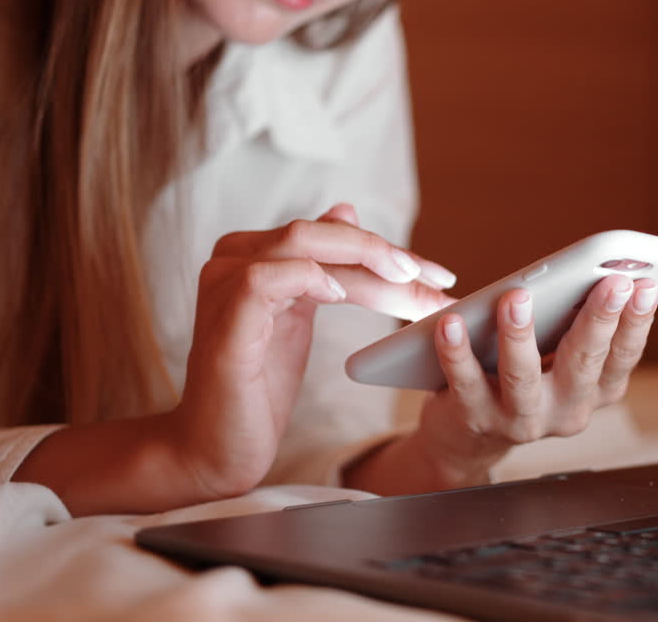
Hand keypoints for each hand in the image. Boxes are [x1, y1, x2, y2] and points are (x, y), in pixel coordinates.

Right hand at [169, 203, 455, 498]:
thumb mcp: (298, 318)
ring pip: (301, 245)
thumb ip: (319, 268)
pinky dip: (308, 278)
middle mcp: (232, 259)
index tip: (441, 274)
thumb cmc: (258, 387)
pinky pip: (266, 280)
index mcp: (251, 254)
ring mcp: (223, 286)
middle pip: (319, 233)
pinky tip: (340, 294)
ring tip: (408, 283)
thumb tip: (346, 211)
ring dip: (365, 261)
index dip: (387, 248)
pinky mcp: (225, 323)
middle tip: (439, 279)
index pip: (328, 234)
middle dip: (386, 253)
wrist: (216, 446)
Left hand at [412, 273, 657, 483]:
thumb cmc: (520, 378)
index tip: (647, 285)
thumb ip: (575, 325)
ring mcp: (520, 420)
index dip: (638, 321)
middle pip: (584, 364)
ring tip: (516, 297)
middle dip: (599, 320)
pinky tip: (452, 323)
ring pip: (522, 377)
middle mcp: (565, 411)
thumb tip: (592, 273)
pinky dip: (457, 351)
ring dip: (520, 335)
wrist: (468, 438)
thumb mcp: (558, 357)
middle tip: (610, 282)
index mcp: (594, 391)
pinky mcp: (475, 419)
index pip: (623, 356)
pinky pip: (465, 382)